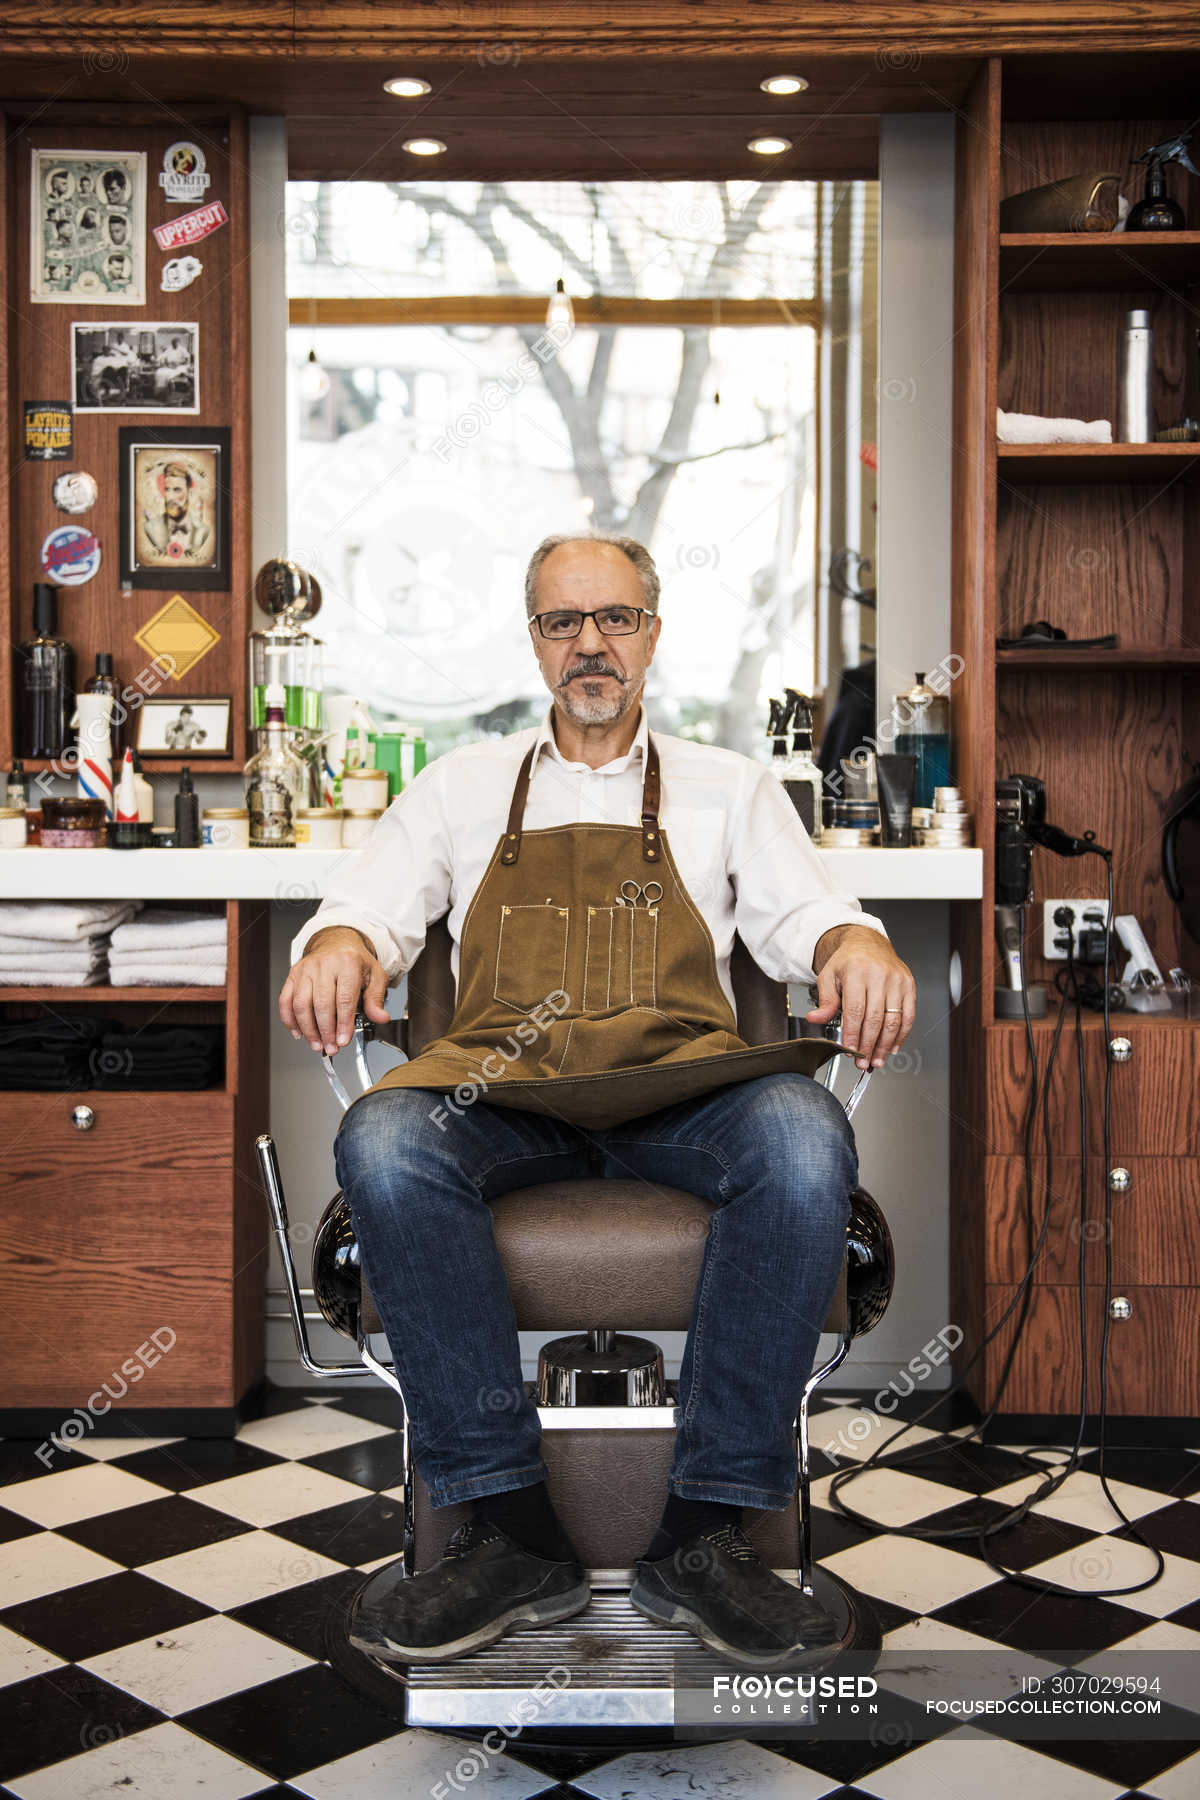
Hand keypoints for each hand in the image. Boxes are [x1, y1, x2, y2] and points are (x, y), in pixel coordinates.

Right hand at [279, 926, 389, 1054]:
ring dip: (308, 1029)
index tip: (343, 1040)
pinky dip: (289, 1020)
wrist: (337, 943)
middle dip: (326, 1031)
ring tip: (317, 1044)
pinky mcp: (293, 975)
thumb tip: (380, 1017)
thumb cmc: (355, 961)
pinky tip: (298, 1033)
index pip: (344, 999)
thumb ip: (376, 999)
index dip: (343, 1024)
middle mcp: (324, 964)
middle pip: (322, 1004)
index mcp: (348, 963)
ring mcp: (306, 969)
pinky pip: (286, 1000)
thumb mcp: (375, 976)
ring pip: (301, 1004)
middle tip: (331, 1047)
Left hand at [806, 925, 915, 1070]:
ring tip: (876, 1060)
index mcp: (857, 972)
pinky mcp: (909, 985)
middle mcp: (879, 975)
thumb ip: (824, 1000)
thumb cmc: (847, 961)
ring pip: (893, 1020)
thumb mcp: (828, 976)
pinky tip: (893, 1046)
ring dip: (885, 1045)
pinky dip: (902, 1035)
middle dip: (868, 1045)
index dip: (853, 1034)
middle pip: (875, 1018)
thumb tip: (815, 1019)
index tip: (850, 1051)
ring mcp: (897, 981)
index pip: (855, 1010)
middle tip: (862, 1061)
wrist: (868, 943)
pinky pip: (909, 1015)